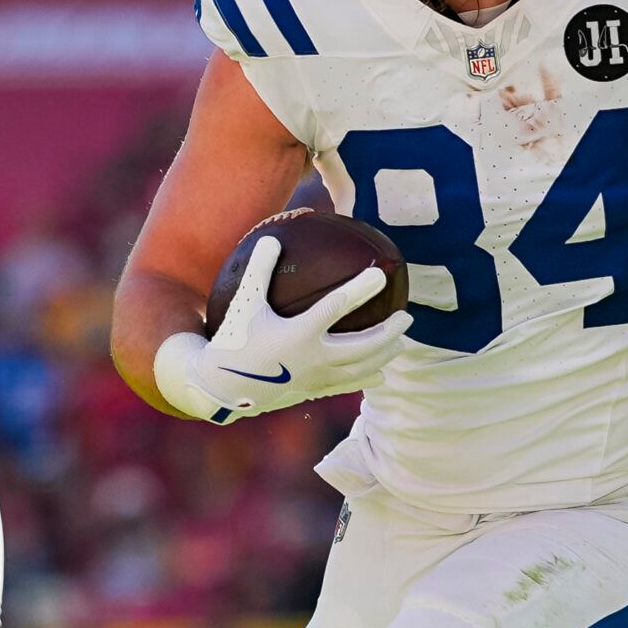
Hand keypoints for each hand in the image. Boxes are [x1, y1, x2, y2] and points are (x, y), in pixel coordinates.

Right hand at [153, 236, 412, 421]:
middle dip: (388, 332)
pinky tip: (381, 374)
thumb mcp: (244, 302)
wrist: (221, 387)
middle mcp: (312, 358)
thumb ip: (260, 269)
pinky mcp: (313, 391)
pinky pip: (347, 385)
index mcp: (298, 333)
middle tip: (407, 316)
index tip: (381, 275)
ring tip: (401, 344)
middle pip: (362, 346)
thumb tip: (273, 237)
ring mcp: (315, 378)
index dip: (361, 289)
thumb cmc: (234, 338)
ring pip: (360, 369)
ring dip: (384, 355)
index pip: (337, 307)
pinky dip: (366, 378)